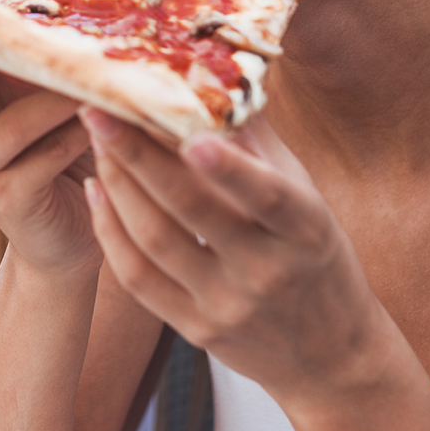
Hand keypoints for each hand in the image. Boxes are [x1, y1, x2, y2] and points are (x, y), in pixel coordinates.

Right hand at [0, 0, 100, 275]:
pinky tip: (97, 126)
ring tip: (87, 86)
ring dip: (50, 106)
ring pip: (2, 131)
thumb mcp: (34, 86)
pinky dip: (73, 138)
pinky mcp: (4, 200)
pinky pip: (42, 159)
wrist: (76, 223)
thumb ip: (24, 50)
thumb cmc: (57, 141)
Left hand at [81, 109, 389, 403]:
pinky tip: (98, 189)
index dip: (229, 167)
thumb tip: (215, 72)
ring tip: (96, 139)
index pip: (266, 195)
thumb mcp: (307, 197)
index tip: (188, 131)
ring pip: (154, 240)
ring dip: (118, 184)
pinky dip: (111, 231)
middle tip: (100, 109)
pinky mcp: (196, 330)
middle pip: (190, 211)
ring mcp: (227, 305)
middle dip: (137, 156)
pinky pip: (137, 279)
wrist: (332, 358)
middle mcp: (266, 270)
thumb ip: (259, 143)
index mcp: (305, 229)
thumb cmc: (315, 256)